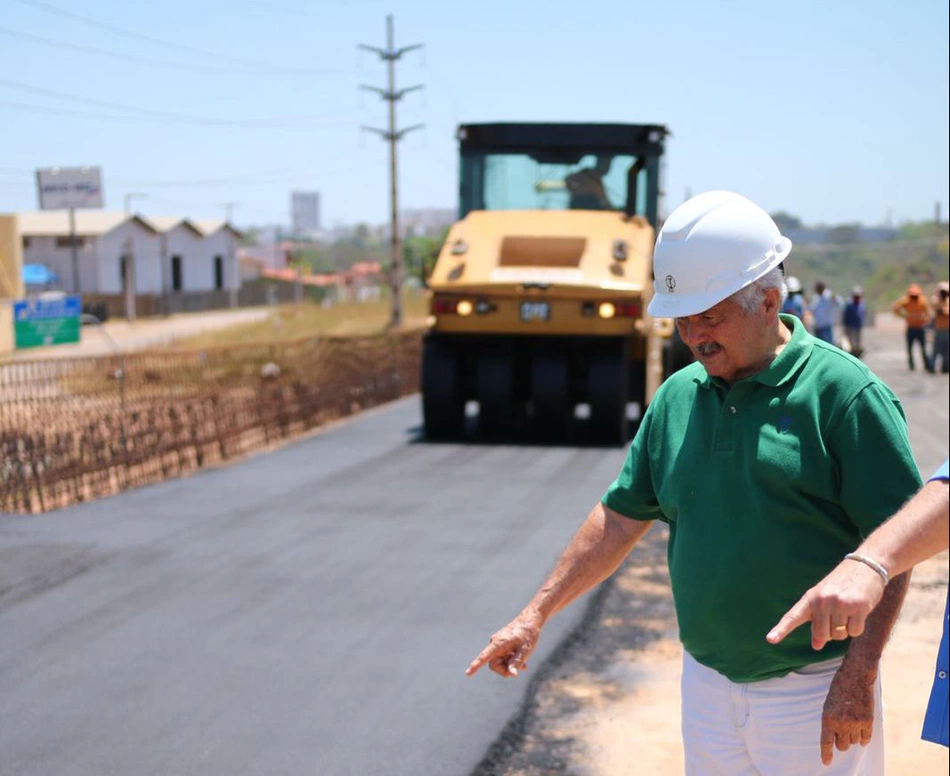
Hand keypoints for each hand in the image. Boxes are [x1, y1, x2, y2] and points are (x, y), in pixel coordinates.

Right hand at [465, 613, 541, 677]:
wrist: (530, 620)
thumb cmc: (528, 634)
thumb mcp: (525, 650)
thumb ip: (517, 662)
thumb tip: (511, 675)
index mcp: (499, 643)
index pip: (485, 656)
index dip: (476, 665)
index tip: (468, 673)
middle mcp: (495, 643)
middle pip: (494, 664)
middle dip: (505, 669)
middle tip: (519, 669)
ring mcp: (498, 644)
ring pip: (499, 662)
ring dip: (510, 665)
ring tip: (523, 664)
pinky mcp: (502, 645)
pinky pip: (503, 658)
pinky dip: (511, 662)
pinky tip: (522, 663)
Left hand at [766, 562, 884, 648]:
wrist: (865, 566)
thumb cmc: (842, 585)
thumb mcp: (824, 600)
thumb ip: (817, 621)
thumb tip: (816, 646)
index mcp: (810, 598)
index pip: (793, 616)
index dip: (781, 629)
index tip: (770, 639)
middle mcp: (822, 600)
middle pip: (822, 635)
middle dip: (831, 633)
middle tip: (838, 617)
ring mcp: (839, 603)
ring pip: (839, 635)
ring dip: (845, 629)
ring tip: (848, 611)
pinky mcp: (857, 607)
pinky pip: (854, 632)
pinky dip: (857, 627)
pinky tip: (859, 611)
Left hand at [819, 664, 875, 765]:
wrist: (855, 676)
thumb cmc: (839, 688)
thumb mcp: (828, 704)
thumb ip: (830, 721)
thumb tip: (834, 738)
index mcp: (828, 718)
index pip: (826, 742)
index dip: (826, 754)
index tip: (826, 762)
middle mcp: (841, 723)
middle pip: (842, 746)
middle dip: (841, 742)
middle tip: (842, 732)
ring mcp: (856, 723)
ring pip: (854, 743)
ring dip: (852, 737)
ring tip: (851, 722)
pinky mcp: (868, 721)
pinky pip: (866, 738)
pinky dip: (863, 738)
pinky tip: (861, 731)